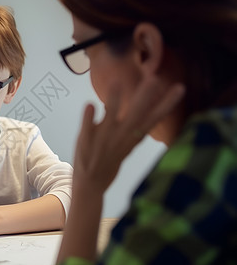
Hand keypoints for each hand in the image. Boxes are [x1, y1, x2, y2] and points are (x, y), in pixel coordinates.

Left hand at [72, 76, 184, 194]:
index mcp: (131, 138)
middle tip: (154, 79)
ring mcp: (102, 140)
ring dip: (114, 101)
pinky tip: (90, 104)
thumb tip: (129, 101)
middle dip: (144, 98)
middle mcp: (120, 138)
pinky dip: (89, 118)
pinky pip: (87, 129)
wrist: (90, 185)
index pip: (152, 118)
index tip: (179, 88)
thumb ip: (127, 124)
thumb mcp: (123, 144)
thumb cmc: (108, 161)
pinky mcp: (85, 142)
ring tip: (116, 82)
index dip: (166, 104)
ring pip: (110, 118)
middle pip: (135, 115)